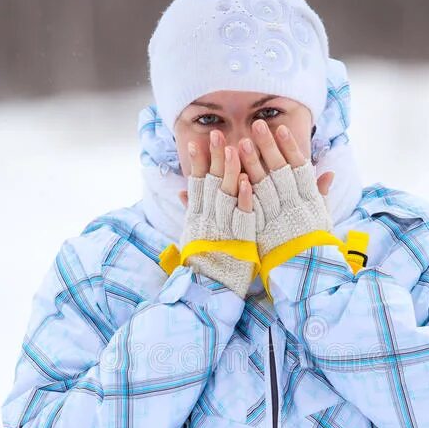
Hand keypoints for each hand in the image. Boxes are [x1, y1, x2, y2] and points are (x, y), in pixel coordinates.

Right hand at [177, 131, 256, 299]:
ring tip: (234, 147)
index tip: (195, 141)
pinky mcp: (239, 240)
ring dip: (230, 171)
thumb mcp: (193, 236)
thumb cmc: (202, 267)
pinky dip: (244, 199)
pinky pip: (243, 216)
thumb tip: (181, 192)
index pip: (196, 184)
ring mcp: (223, 228)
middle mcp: (207, 220)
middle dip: (213, 157)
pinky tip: (248, 181)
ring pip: (227, 194)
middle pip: (211, 182)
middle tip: (215, 134)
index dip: (197, 162)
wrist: (207, 293)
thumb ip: (191, 211)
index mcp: (196, 218)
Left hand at [237, 120, 335, 258]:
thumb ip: (320, 195)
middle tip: (256, 126)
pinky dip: (245, 194)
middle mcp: (293, 205)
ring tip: (241, 143)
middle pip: (278, 171)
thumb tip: (329, 174)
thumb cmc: (313, 244)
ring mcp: (276, 218)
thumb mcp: (321, 218)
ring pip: (263, 186)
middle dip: (267, 147)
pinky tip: (236, 177)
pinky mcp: (261, 231)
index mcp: (308, 200)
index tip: (281, 128)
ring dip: (252, 164)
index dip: (290, 147)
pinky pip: (252, 209)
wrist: (303, 273)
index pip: (299, 168)